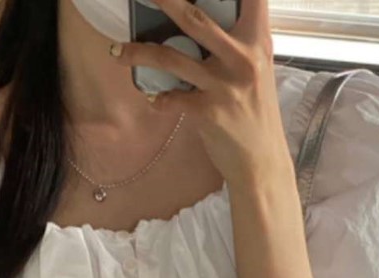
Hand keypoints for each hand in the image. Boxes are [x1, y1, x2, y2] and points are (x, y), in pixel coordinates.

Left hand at [108, 0, 288, 188]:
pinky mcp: (210, 112)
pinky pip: (172, 99)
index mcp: (257, 41)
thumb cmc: (256, 112)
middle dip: (163, 1)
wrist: (262, 161)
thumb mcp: (257, 69)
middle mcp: (244, 59)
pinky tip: (152, 99)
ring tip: (117, 51)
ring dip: (139, 53)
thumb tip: (199, 20)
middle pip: (196, 18)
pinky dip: (158, 99)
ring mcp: (225, 86)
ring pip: (172, 58)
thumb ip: (237, 43)